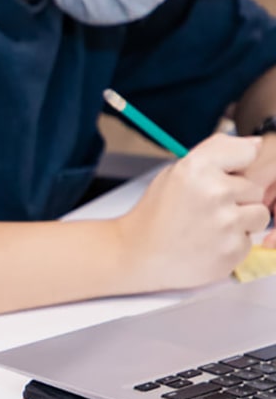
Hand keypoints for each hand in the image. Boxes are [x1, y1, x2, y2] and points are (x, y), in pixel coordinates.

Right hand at [115, 133, 269, 291]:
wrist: (139, 254)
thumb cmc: (157, 214)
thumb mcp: (177, 171)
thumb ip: (216, 153)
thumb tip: (257, 144)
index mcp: (198, 167)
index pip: (247, 152)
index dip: (236, 169)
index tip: (223, 179)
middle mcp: (215, 192)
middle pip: (255, 189)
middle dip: (237, 200)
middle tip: (206, 211)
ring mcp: (226, 223)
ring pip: (260, 216)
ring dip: (242, 222)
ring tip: (211, 228)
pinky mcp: (232, 250)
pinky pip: (249, 242)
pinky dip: (233, 245)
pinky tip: (208, 245)